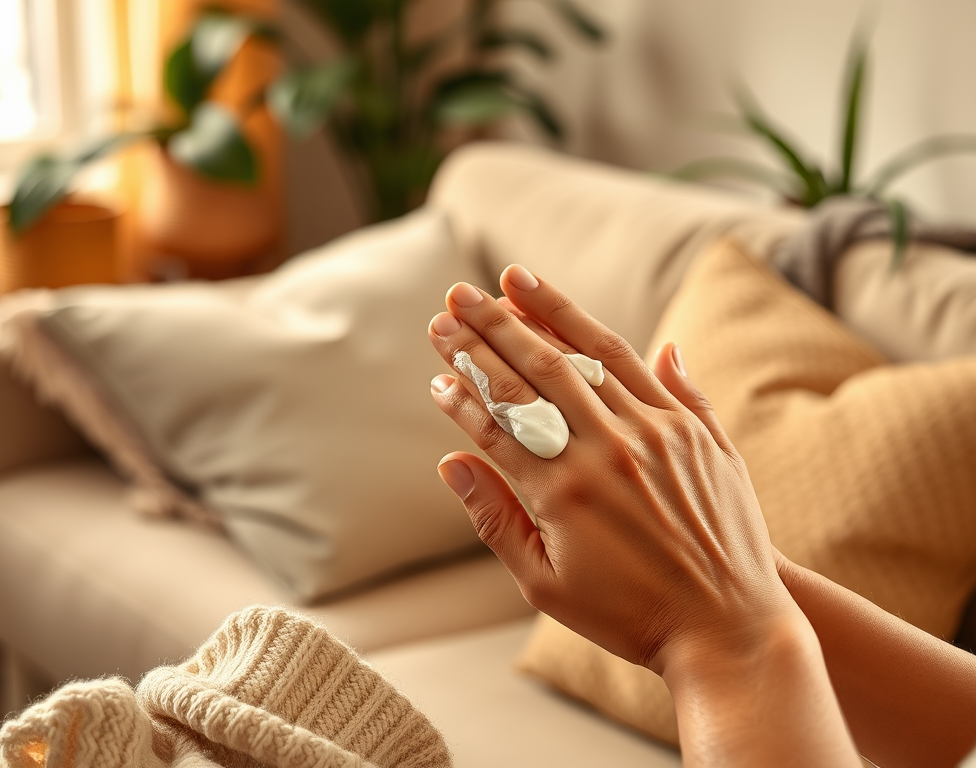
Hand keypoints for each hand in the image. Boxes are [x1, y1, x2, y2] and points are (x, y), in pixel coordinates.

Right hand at [427, 265, 802, 673]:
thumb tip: (450, 462)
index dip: (461, 389)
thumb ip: (494, 519)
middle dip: (487, 330)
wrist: (728, 626)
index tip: (436, 365)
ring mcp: (654, 433)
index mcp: (561, 492)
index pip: (496, 421)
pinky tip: (575, 315)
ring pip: (588, 355)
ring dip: (543, 313)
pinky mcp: (694, 429)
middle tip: (453, 299)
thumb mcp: (545, 583)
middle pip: (534, 372)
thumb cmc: (628, 614)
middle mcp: (606, 450)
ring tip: (507, 282)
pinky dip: (605, 338)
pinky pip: (643, 369)